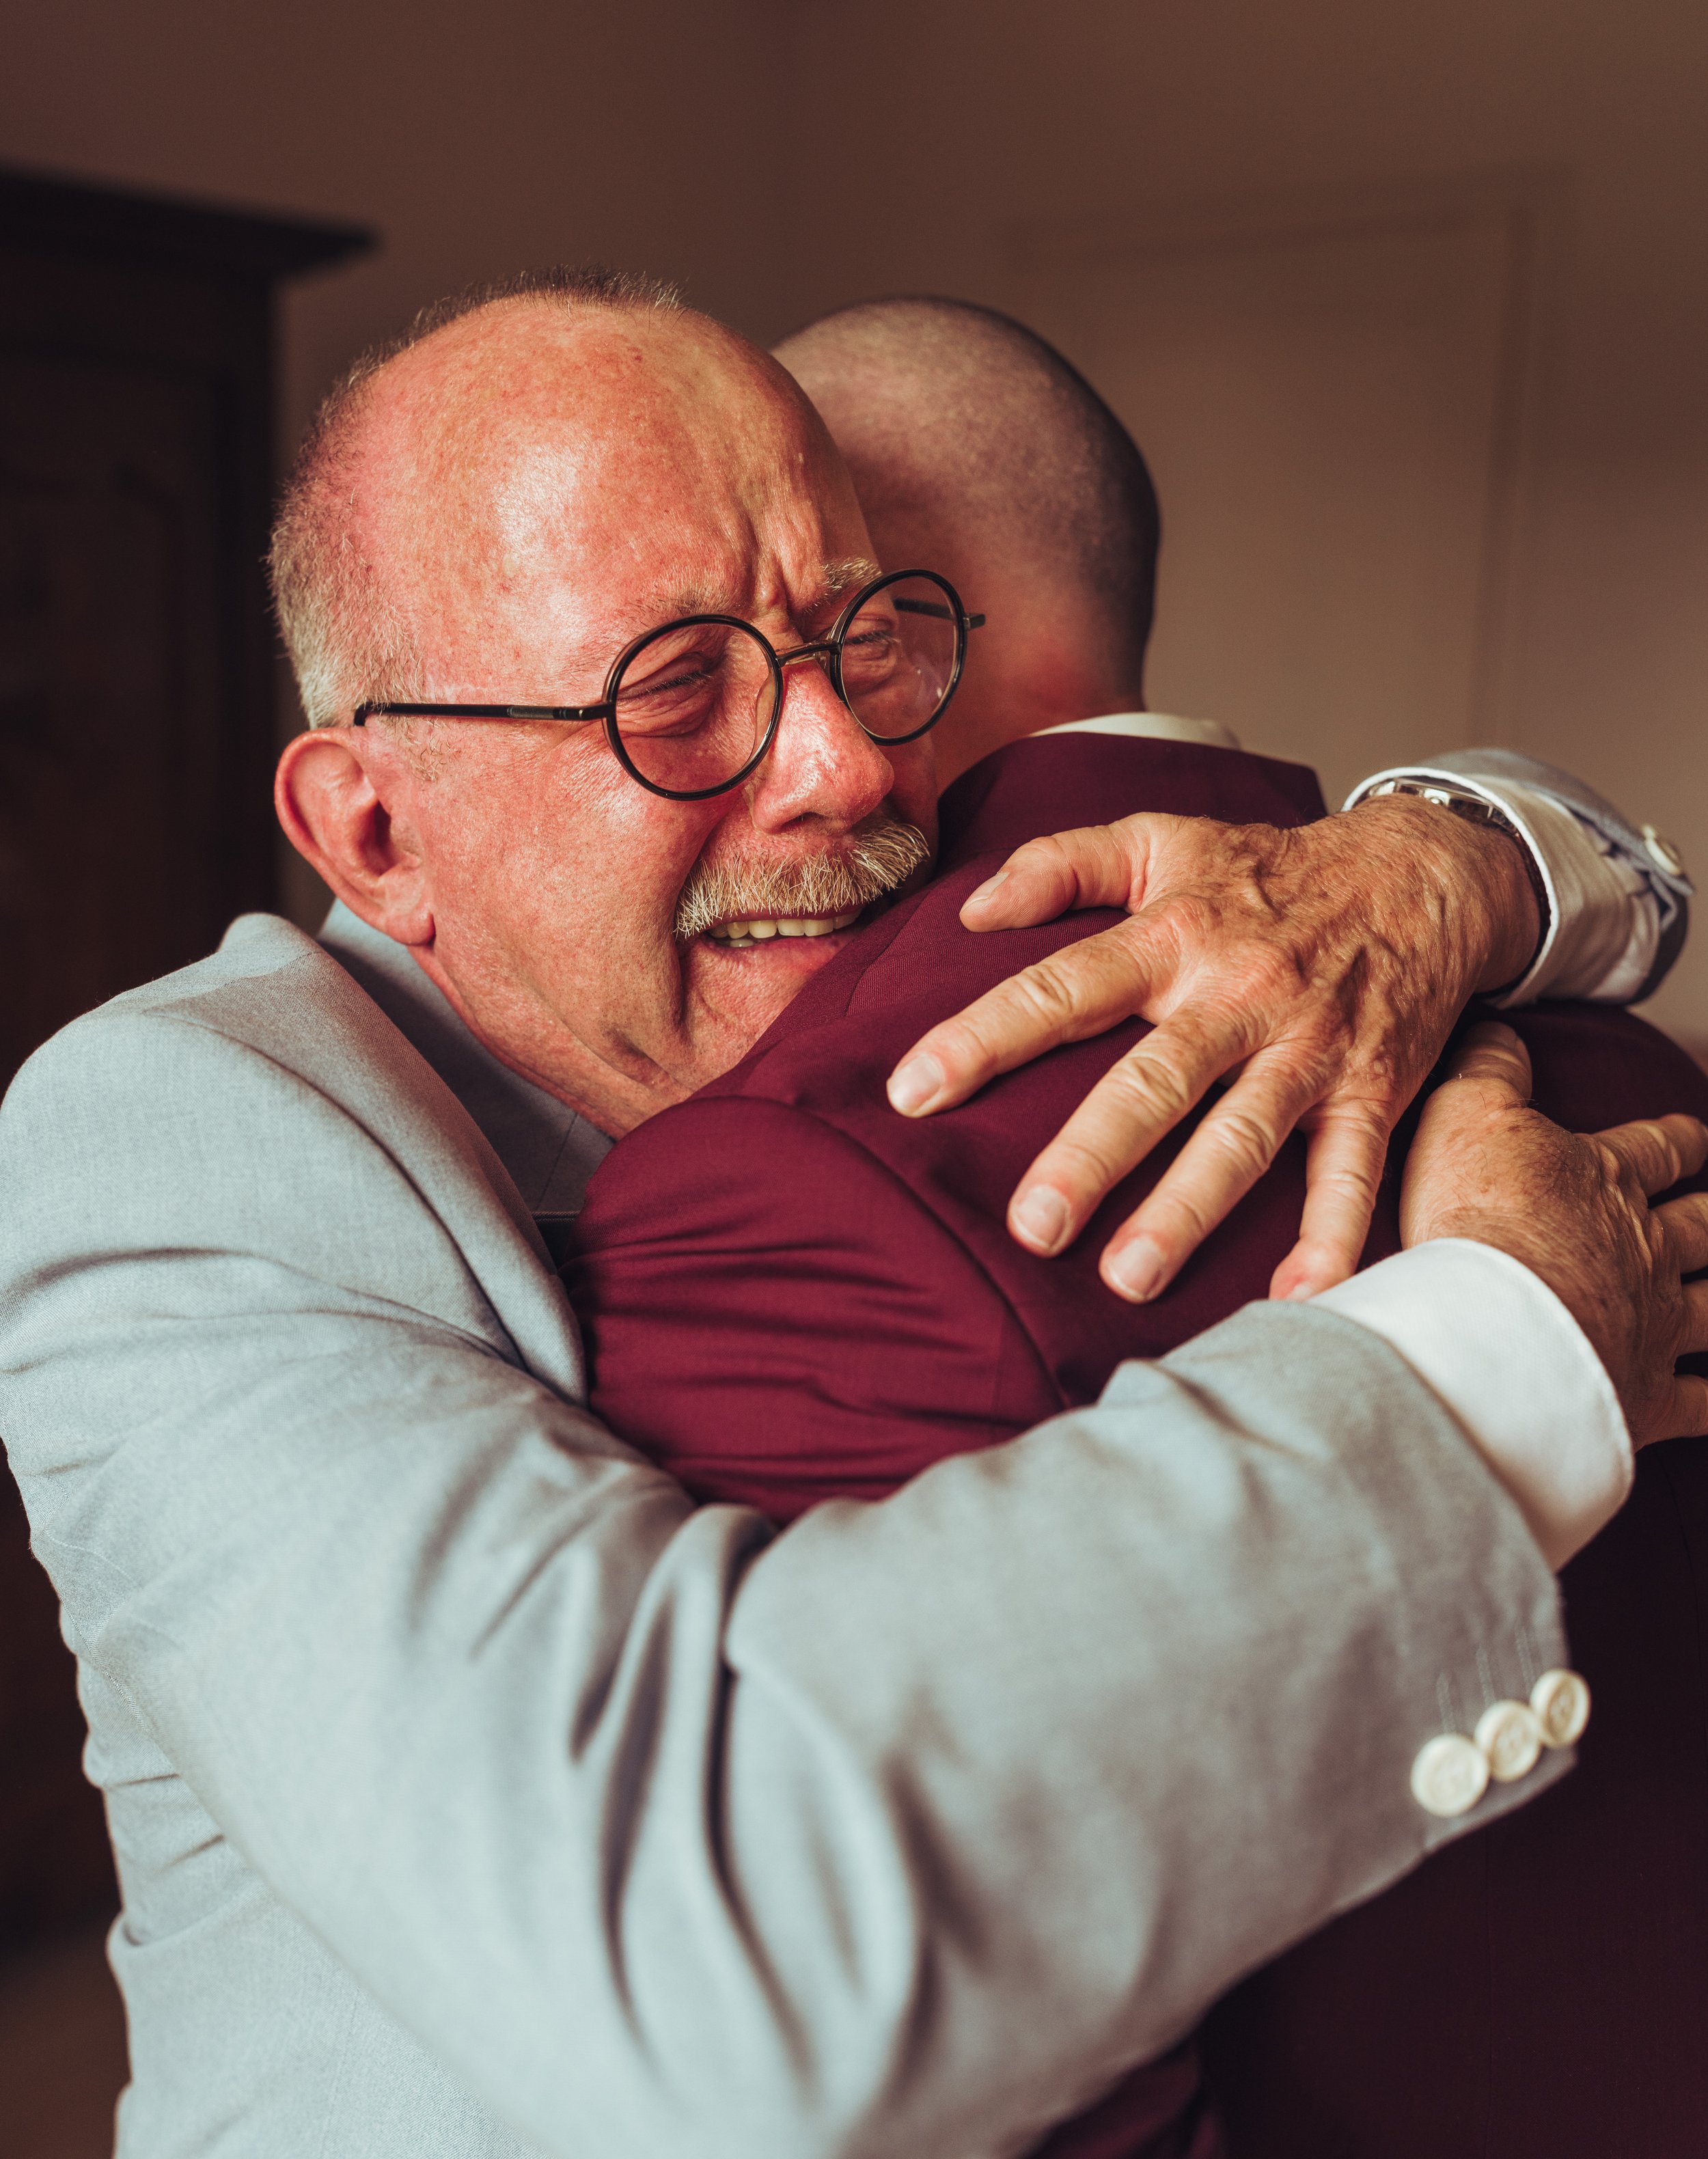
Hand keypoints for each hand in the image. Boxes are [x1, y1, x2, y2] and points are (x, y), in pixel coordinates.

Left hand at [885, 792, 1540, 1302]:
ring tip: (1127, 1279)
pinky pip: (1353, 1173)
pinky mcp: (1372, 1091)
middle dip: (1090, 1156)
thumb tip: (969, 909)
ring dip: (1188, 1212)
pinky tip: (1297, 1301)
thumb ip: (1061, 865)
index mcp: (1172, 935)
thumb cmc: (1269, 870)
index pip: (1061, 988)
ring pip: (1241, 1138)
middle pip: (1151, 1082)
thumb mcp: (1163, 840)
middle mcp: (1236, 995)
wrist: (1423, 875)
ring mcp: (1307, 1049)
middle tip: (1032, 1226)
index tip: (912, 1092)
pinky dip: (1334, 1238)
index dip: (984, 1036)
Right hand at [1402, 1023, 1707, 1444]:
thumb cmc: (1475, 1219)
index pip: (1656, 1149)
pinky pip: (1702, 1404)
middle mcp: (1642, 1249)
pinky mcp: (1646, 1395)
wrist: (1488, 1330)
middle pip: (1699, 1226)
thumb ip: (1488, 1066)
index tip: (1695, 1138)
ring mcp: (1652, 1324)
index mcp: (1605, 1181)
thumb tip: (1500, 1026)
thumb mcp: (1465, 1114)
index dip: (1679, 1140)